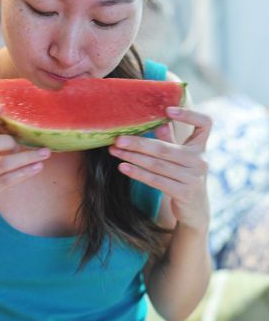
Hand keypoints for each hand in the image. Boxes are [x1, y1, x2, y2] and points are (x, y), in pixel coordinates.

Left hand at [108, 107, 211, 229]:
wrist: (195, 210)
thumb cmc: (184, 178)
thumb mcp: (182, 158)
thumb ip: (172, 141)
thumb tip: (159, 122)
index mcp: (201, 147)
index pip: (205, 123)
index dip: (189, 114)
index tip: (167, 110)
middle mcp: (200, 161)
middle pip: (165, 148)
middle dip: (138, 143)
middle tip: (118, 139)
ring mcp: (193, 178)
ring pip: (157, 164)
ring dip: (133, 157)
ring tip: (115, 152)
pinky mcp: (184, 193)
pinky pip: (156, 180)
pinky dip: (137, 173)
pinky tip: (123, 167)